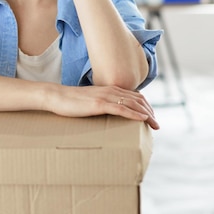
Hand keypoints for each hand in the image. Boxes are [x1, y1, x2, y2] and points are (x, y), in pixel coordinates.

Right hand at [44, 83, 159, 129]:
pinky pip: (122, 109)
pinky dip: (134, 114)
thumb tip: (107, 113)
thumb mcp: (90, 101)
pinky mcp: (99, 104)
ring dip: (146, 114)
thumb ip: (101, 104)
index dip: (145, 106)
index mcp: (109, 89)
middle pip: (138, 99)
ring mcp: (106, 97)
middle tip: (156, 124)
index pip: (134, 96)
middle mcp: (111, 91)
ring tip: (154, 124)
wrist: (57, 96)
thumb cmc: (71, 101)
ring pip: (133, 104)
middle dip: (150, 112)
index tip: (151, 116)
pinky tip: (142, 119)